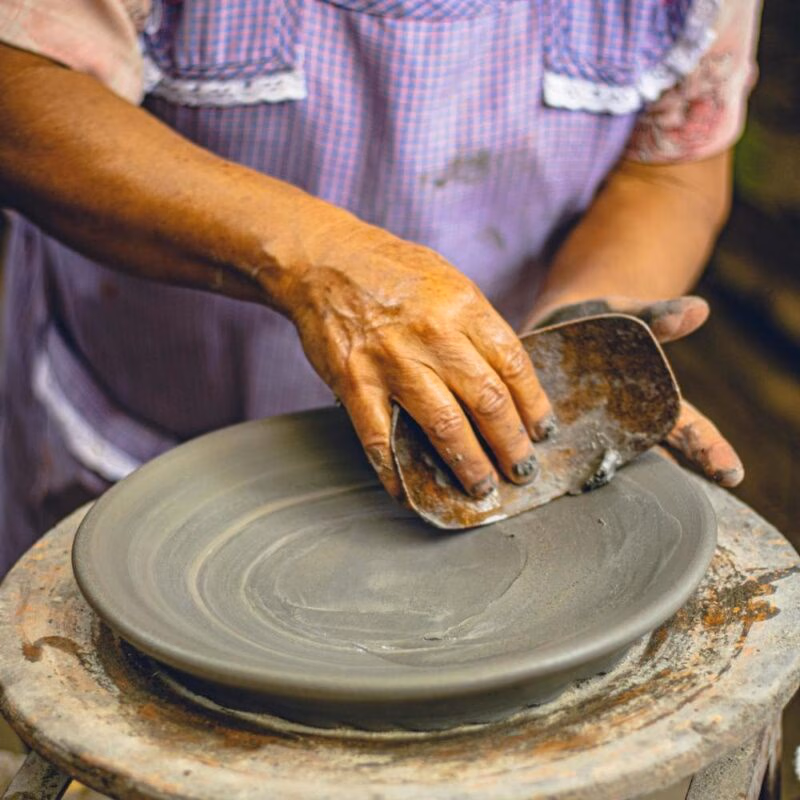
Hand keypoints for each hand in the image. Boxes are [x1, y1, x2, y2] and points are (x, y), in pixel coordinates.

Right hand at [288, 221, 554, 499]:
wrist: (325, 260)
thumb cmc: (391, 270)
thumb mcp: (448, 281)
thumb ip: (476, 327)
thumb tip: (506, 377)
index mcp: (462, 306)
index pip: (513, 365)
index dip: (534, 405)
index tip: (542, 431)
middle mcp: (433, 335)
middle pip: (488, 402)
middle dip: (512, 445)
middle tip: (522, 470)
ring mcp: (392, 361)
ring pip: (445, 426)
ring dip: (469, 465)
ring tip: (482, 488)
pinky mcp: (355, 382)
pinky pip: (380, 439)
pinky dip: (395, 472)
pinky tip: (409, 493)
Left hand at [530, 296, 743, 486]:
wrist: (552, 328)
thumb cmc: (601, 324)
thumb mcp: (628, 316)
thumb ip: (657, 317)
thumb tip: (699, 309)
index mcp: (652, 404)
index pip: (689, 430)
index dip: (710, 450)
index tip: (732, 473)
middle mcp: (622, 430)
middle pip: (649, 461)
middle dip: (666, 482)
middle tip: (679, 504)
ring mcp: (585, 437)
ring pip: (599, 469)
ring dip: (599, 482)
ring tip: (606, 503)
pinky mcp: (548, 436)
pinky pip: (552, 458)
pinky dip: (549, 472)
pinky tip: (545, 487)